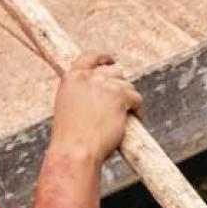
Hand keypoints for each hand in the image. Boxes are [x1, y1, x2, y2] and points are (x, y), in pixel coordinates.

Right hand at [48, 53, 139, 168]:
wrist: (75, 150)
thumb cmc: (71, 137)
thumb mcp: (69, 106)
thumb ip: (82, 93)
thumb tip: (104, 91)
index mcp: (71, 77)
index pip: (90, 57)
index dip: (104, 58)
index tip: (111, 61)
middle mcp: (89, 77)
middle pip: (115, 71)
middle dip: (120, 85)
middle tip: (122, 101)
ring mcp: (105, 85)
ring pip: (128, 85)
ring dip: (129, 100)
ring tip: (125, 116)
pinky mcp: (120, 97)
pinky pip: (136, 99)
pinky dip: (137, 110)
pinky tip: (133, 120)